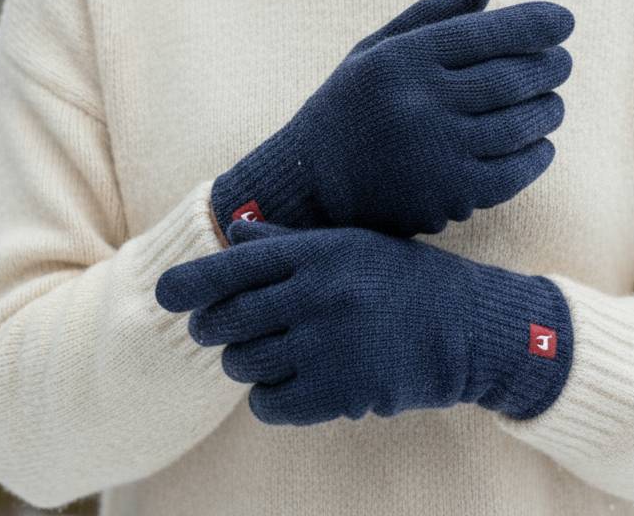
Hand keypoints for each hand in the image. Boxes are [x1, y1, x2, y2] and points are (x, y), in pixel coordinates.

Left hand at [156, 219, 572, 424]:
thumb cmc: (404, 278)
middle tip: (220, 331)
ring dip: (244, 363)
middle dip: (214, 328)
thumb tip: (234, 229)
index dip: (191, 282)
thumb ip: (288, 241)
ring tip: (266, 354)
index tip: (164, 293)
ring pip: (244, 363)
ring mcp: (327, 345)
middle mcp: (318, 295)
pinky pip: (270, 404)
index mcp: (319, 252)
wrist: (469, 327)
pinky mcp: (338, 393)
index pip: (234, 266)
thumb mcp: (351, 244)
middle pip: (229, 320)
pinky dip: (269, 399)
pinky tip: (289, 385)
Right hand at [211, 0, 573, 236]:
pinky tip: (540, 142)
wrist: (312, 184)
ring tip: (553, 101)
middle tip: (563, 62)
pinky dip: (537, 154)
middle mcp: (420, 103)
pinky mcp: (449, 197)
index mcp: (403, 60)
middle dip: (549, 66)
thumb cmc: (353, 104)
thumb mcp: (378, 48)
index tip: (566, 19)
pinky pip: (514, 172)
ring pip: (520, 124)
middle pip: (511, 78)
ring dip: (549, 109)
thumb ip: (434, 14)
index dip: (534, 23)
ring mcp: (437, 153)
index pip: (486, 32)